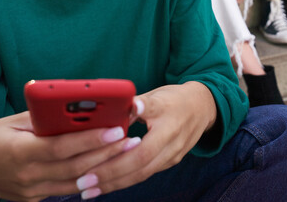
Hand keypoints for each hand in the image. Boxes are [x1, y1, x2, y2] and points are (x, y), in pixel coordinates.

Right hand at [0, 112, 137, 201]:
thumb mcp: (13, 121)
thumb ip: (42, 118)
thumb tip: (74, 107)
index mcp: (20, 152)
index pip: (62, 147)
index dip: (90, 140)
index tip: (113, 129)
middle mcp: (27, 176)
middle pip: (74, 167)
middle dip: (105, 153)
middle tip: (129, 139)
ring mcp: (30, 192)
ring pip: (74, 182)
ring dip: (101, 167)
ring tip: (124, 151)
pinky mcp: (33, 200)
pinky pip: (64, 190)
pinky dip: (85, 178)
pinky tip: (103, 166)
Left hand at [80, 82, 216, 197]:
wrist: (203, 107)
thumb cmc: (176, 98)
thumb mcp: (158, 96)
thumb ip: (140, 104)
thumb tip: (125, 105)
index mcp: (167, 130)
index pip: (140, 153)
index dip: (115, 164)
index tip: (91, 170)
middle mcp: (170, 149)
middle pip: (139, 170)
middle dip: (110, 179)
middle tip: (83, 185)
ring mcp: (171, 158)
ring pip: (141, 176)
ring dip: (115, 184)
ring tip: (90, 191)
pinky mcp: (168, 162)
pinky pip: (145, 174)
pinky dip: (125, 179)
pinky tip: (107, 182)